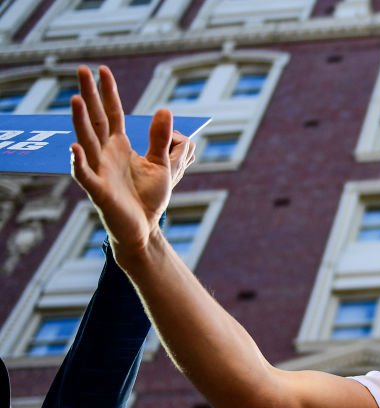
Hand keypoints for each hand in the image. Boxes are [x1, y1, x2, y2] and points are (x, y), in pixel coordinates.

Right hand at [70, 65, 194, 257]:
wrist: (143, 227)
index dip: (108, 92)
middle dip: (89, 95)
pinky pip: (85, 174)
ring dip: (81, 122)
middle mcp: (105, 154)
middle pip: (95, 120)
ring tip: (77, 100)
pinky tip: (75, 148)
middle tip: (81, 69)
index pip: (112, 113)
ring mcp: (99, 170)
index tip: (102, 70)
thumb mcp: (162, 165)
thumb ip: (163, 139)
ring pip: (87, 142)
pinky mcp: (98, 190)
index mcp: (120, 146)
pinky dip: (78, 162)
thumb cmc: (148, 196)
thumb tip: (165, 109)